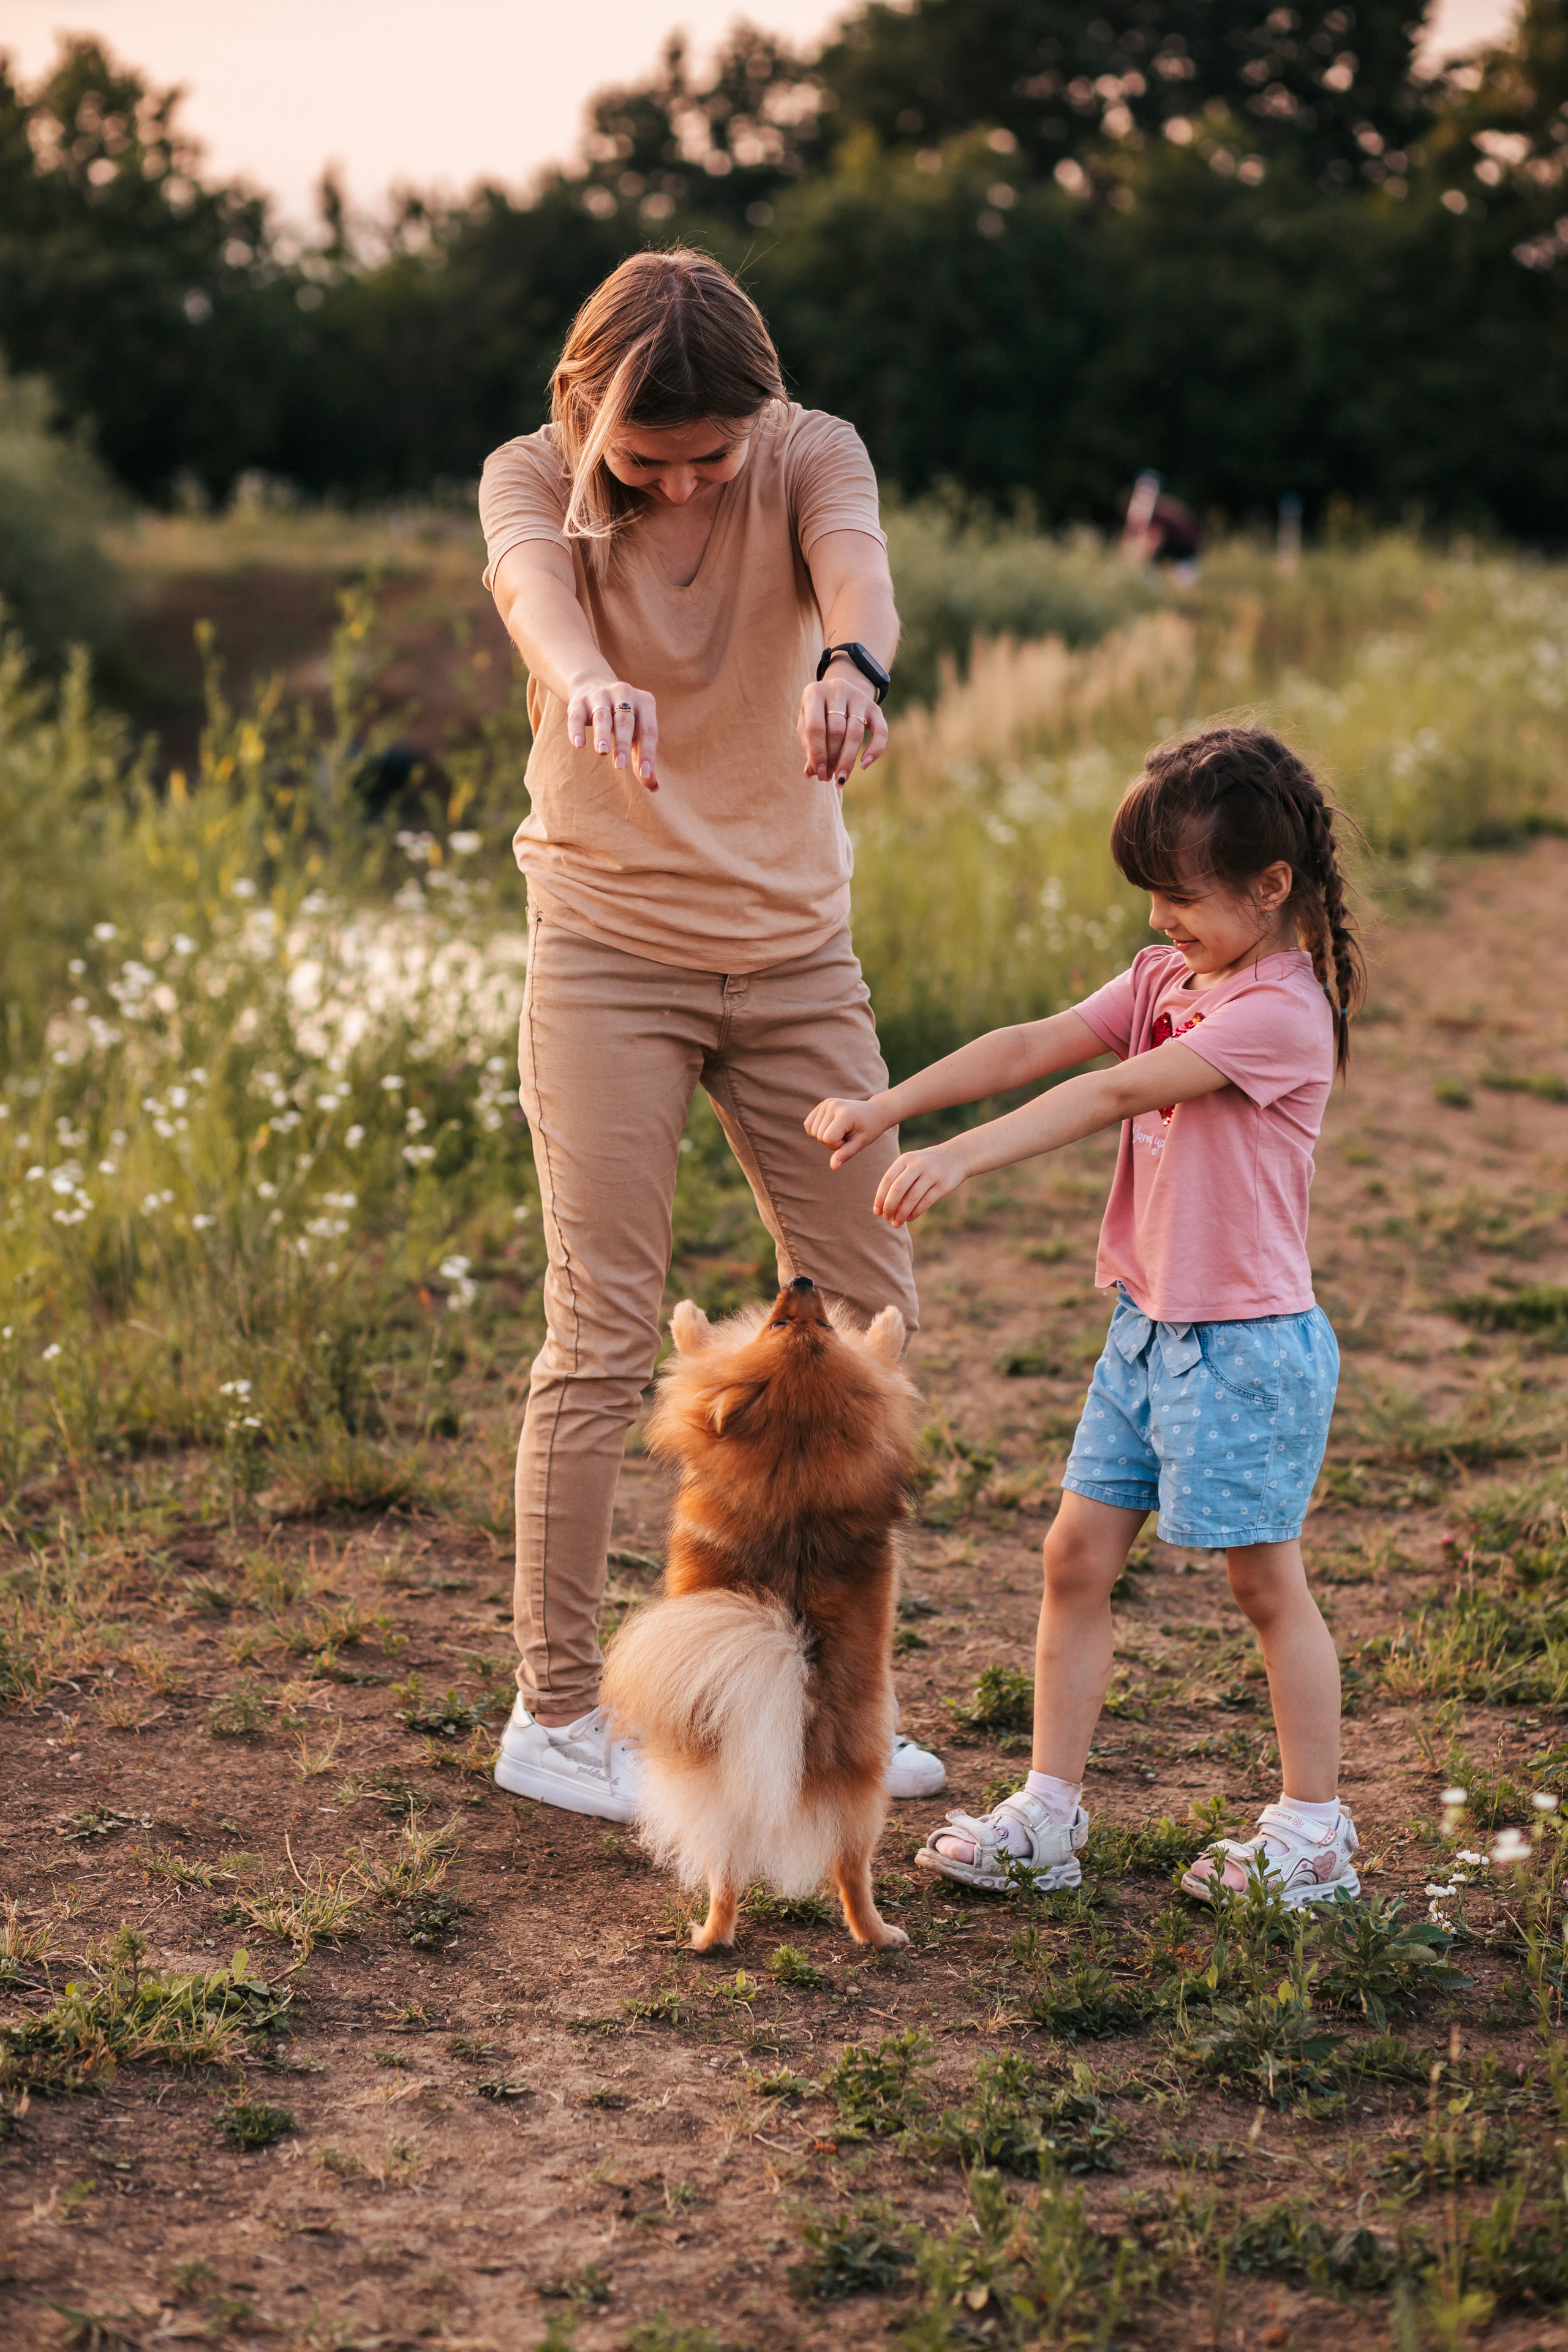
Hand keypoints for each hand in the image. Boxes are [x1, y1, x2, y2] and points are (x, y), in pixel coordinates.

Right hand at [567, 675, 658, 790]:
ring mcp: (601, 695)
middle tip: (620, 766)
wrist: (594, 686)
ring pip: (602, 716)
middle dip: (623, 744)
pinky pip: (577, 716)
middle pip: (625, 721)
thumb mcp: (636, 734)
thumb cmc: (622, 719)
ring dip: (602, 735)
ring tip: (602, 752)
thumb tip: (653, 786)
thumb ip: (642, 757)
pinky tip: (578, 744)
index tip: (644, 772)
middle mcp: (624, 693)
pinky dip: (577, 729)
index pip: (649, 730)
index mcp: (645, 702)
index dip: (647, 752)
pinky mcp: (579, 700)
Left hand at [797, 659, 887, 786]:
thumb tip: (812, 773)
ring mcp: (858, 696)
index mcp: (814, 693)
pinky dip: (874, 750)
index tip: (819, 773)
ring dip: (848, 760)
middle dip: (833, 758)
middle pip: (836, 731)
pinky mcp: (874, 706)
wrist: (838, 693)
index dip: (817, 753)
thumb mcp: (806, 726)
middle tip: (829, 777)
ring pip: (855, 733)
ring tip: (841, 778)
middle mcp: (837, 689)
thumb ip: (809, 747)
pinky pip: (880, 731)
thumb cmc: (818, 714)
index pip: (815, 727)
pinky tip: (864, 765)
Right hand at [804, 1094, 890, 1169]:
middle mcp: (832, 1105)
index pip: (828, 1139)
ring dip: (826, 1136)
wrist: (874, 1112)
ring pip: (813, 1132)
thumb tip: (833, 1167)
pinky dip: (817, 1130)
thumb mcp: (860, 1143)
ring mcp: (826, 1103)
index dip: (838, 1145)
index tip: (851, 1139)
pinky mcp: (822, 1104)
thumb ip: (846, 1153)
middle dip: (833, 1141)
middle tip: (848, 1134)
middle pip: (820, 1136)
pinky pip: (808, 1125)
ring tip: (842, 1130)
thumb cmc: (869, 1128)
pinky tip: (832, 1127)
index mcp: (844, 1113)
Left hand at [873, 1141, 969, 1226]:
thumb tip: (884, 1207)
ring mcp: (931, 1174)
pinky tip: (909, 1218)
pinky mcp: (943, 1185)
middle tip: (885, 1218)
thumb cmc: (928, 1165)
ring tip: (896, 1223)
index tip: (877, 1212)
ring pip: (911, 1197)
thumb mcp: (912, 1165)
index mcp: (905, 1159)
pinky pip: (925, 1202)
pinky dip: (915, 1212)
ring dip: (901, 1213)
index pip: (887, 1180)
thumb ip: (899, 1181)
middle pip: (897, 1189)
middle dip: (889, 1207)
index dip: (880, 1198)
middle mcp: (917, 1165)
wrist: (957, 1156)